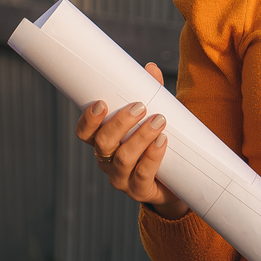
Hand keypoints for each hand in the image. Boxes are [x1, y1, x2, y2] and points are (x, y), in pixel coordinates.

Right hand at [74, 63, 188, 219]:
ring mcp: (122, 179)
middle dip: (120, 124)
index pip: (85, 134)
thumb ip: (152, 94)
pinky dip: (152, 157)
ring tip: (159, 121)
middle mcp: (107, 162)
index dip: (88, 120)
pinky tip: (162, 142)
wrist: (176, 182)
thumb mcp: (152, 117)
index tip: (101, 103)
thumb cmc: (157, 143)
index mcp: (103, 143)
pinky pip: (142, 175)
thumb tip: (151, 68)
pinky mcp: (140, 191)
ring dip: (140, 138)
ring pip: (123, 159)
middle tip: (139, 106)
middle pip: (103, 144)